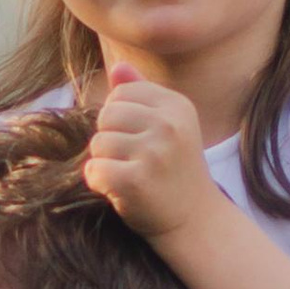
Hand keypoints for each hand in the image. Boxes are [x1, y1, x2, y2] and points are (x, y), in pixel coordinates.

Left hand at [81, 62, 212, 244]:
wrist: (195, 221)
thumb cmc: (175, 171)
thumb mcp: (168, 127)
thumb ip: (142, 95)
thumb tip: (118, 67)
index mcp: (177, 106)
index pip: (121, 92)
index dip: (119, 117)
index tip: (138, 139)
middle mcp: (168, 125)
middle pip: (107, 115)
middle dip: (110, 138)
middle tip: (131, 161)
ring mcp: (154, 153)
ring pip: (98, 143)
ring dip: (104, 162)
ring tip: (129, 175)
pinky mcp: (136, 180)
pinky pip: (94, 170)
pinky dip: (98, 182)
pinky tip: (118, 190)